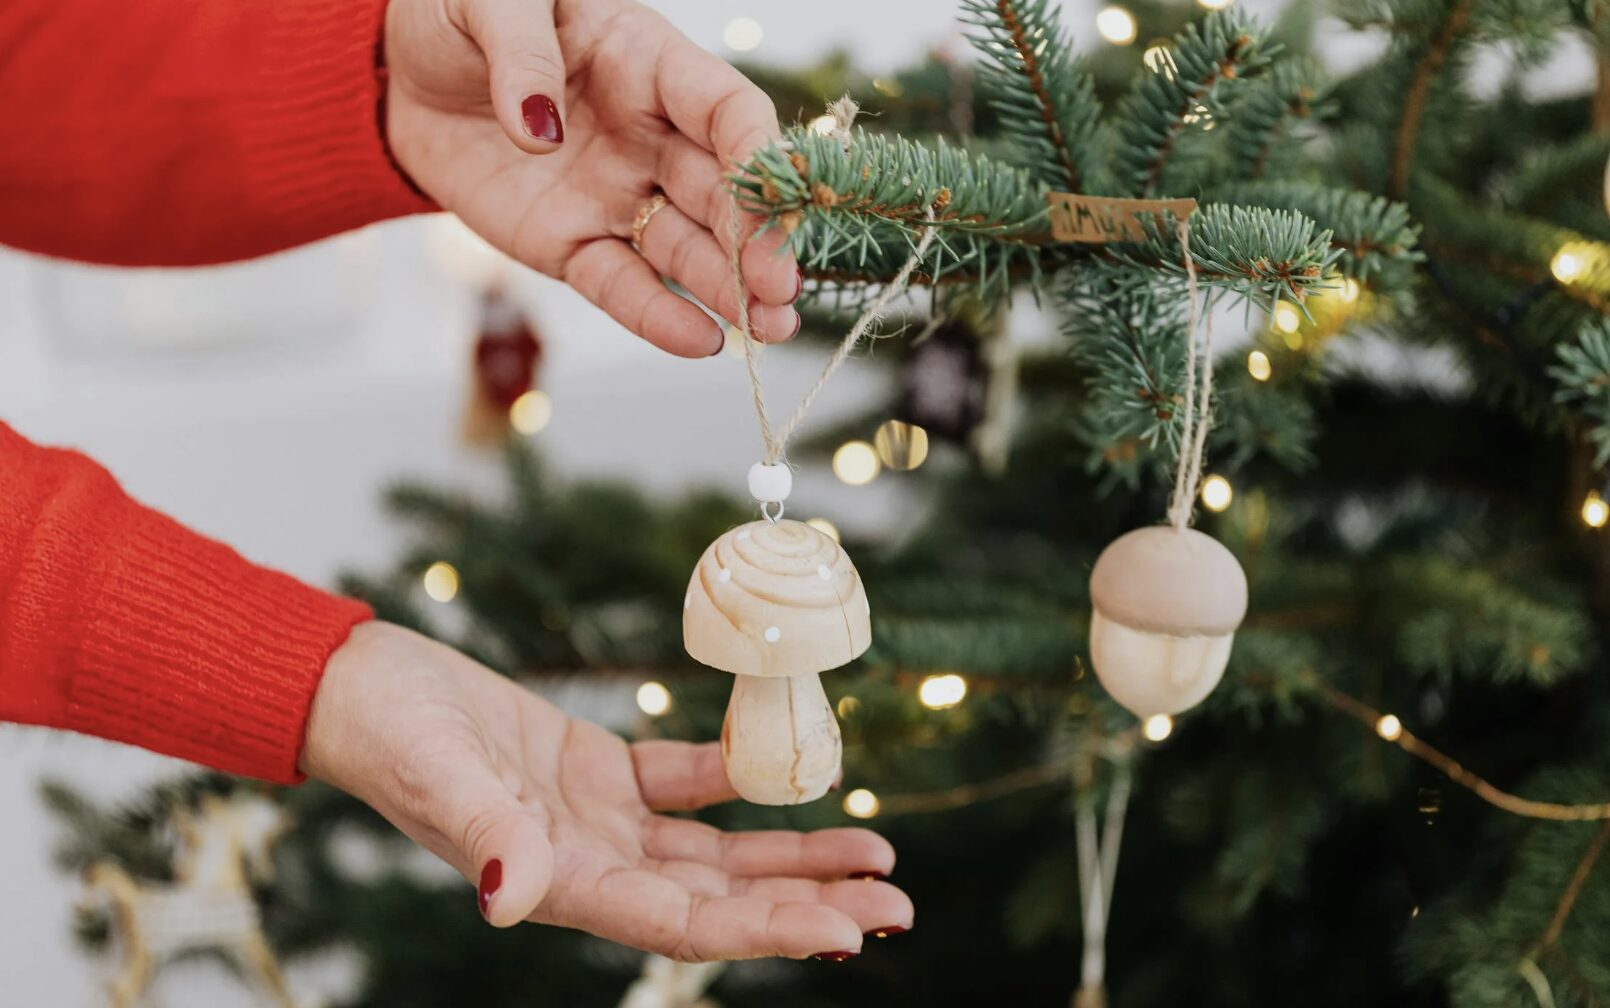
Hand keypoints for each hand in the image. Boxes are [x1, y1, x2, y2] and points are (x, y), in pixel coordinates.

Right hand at [301, 622, 911, 960]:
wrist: (363, 687)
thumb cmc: (390, 734)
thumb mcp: (440, 777)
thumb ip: (487, 834)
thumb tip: (513, 894)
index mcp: (561, 885)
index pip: (685, 921)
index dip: (768, 928)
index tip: (847, 930)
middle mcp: (593, 865)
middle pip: (723, 897)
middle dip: (809, 901)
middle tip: (899, 903)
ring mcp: (599, 821)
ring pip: (718, 850)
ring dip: (793, 852)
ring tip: (875, 853)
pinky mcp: (598, 772)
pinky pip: (685, 783)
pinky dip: (740, 781)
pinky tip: (796, 777)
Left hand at [383, 0, 800, 356]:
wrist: (400, 73)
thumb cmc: (459, 15)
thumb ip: (520, 52)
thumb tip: (539, 130)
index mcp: (649, 63)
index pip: (725, 109)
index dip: (757, 152)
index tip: (779, 196)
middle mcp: (650, 137)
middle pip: (720, 193)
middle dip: (757, 241)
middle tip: (781, 288)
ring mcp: (615, 197)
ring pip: (684, 249)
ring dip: (730, 291)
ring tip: (769, 330)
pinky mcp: (571, 245)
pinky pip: (620, 286)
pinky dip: (658, 317)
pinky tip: (701, 343)